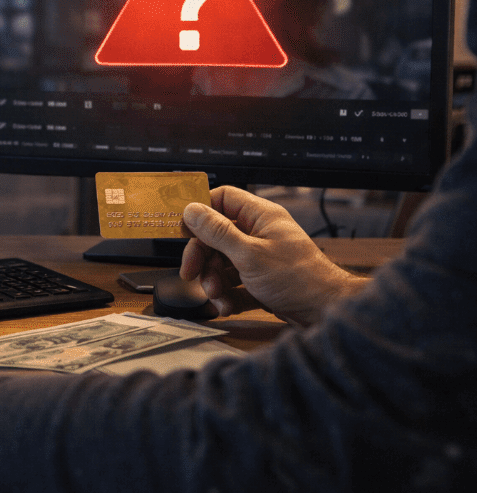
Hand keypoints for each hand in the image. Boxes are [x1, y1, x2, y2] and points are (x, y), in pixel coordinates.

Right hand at [180, 186, 366, 326]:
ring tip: (217, 296)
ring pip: (222, 262)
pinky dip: (227, 295)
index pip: (222, 199)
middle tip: (192, 273)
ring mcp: (260, 257)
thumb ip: (217, 232)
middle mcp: (259, 233)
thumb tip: (192, 210)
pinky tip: (227, 306)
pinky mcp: (260, 280)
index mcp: (260, 216)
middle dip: (202, 257)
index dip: (200, 211)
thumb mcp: (248, 253)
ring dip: (213, 280)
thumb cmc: (299, 278)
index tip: (183, 228)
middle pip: (216, 236)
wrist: (327, 312)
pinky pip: (233, 283)